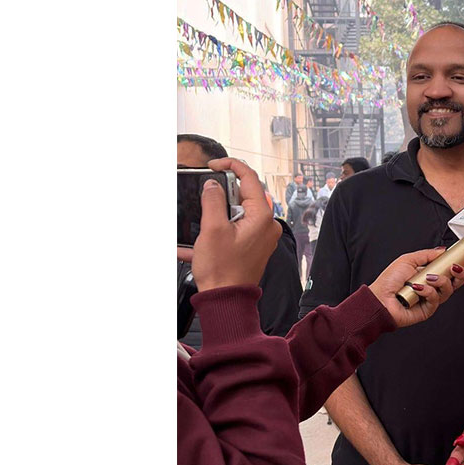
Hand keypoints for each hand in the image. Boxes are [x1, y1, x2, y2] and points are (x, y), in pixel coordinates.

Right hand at [180, 158, 279, 290]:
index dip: (232, 166)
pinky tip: (197, 242)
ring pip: (237, 213)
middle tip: (205, 197)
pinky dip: (217, 231)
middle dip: (222, 194)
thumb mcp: (212, 229)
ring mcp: (261, 237)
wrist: (226, 300)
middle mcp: (267, 225)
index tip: (215, 164)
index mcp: (262, 216)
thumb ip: (213, 201)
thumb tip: (213, 184)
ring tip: (201, 224)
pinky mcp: (253, 247)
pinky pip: (235, 230)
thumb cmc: (222, 270)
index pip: (250, 178)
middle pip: (244, 196)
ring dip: (216, 214)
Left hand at [369, 249, 463, 328]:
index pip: (450, 271)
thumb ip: (427, 255)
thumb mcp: (409, 260)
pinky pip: (436, 299)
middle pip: (455, 282)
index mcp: (428, 275)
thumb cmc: (388, 281)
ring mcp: (430, 299)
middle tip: (457, 268)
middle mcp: (431, 287)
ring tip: (429, 277)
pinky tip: (418, 288)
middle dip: (460, 274)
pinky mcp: (427, 310)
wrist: (379, 299)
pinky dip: (428, 292)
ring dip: (442, 281)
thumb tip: (443, 251)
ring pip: (448, 290)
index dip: (462, 266)